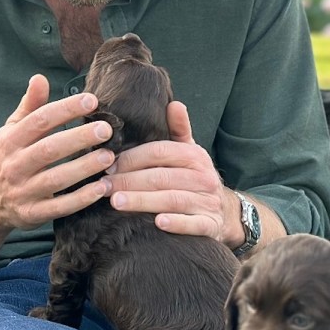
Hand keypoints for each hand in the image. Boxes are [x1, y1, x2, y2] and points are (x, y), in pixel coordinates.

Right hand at [0, 74, 115, 230]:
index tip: (92, 100)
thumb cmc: (8, 158)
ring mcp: (22, 192)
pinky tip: (103, 188)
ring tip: (110, 157)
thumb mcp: (11, 131)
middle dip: (79, 138)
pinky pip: (59, 207)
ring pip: (56, 179)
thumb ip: (29, 106)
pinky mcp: (32, 214)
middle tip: (106, 129)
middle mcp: (14, 165)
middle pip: (49, 149)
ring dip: (84, 168)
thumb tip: (40, 77)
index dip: (65, 109)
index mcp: (10, 141)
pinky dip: (81, 198)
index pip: (39, 121)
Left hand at [102, 101, 240, 244]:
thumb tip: (174, 103)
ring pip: (173, 200)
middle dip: (129, 181)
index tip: (108, 166)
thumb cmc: (195, 179)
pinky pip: (194, 224)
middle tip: (103, 186)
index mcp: (195, 156)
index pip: (160, 152)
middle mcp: (204, 177)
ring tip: (116, 202)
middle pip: (162, 177)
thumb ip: (179, 130)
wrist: (225, 213)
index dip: (132, 158)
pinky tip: (158, 223)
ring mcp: (208, 202)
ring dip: (143, 201)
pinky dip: (177, 223)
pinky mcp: (210, 225)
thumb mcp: (190, 153)